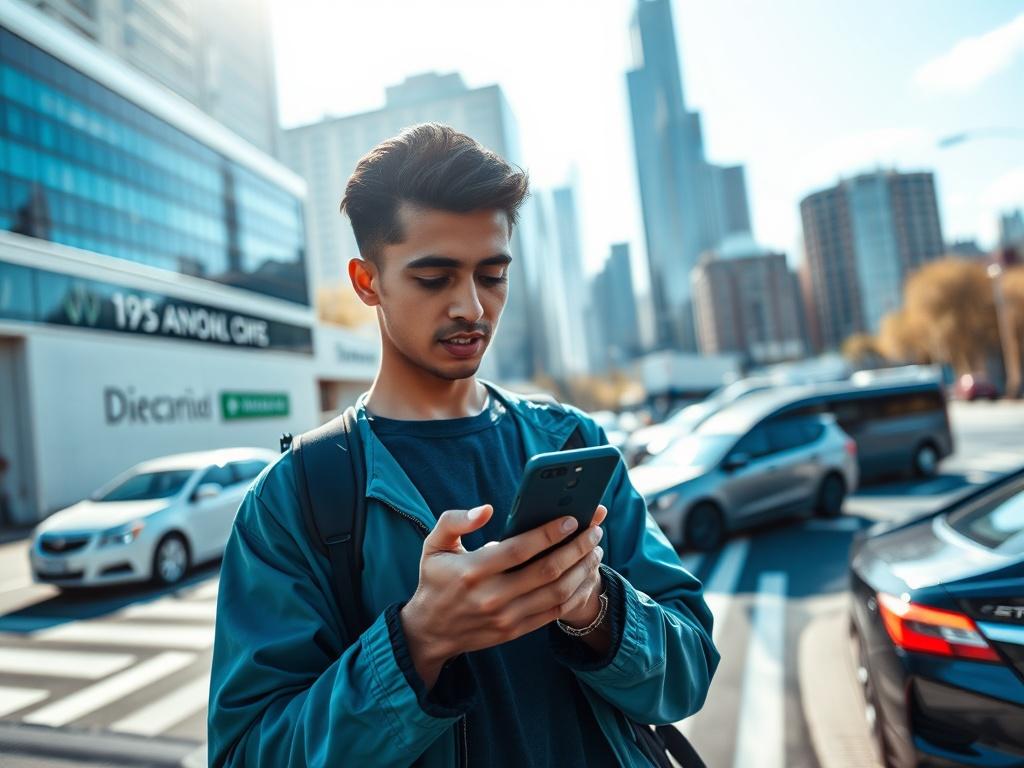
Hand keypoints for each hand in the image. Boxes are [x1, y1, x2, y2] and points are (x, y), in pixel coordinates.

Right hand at [400, 503, 607, 687]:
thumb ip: (455, 521)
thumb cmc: (435, 579)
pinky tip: (586, 575)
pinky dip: (577, 593)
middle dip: (576, 548)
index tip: (571, 519)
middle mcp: (492, 597)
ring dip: (582, 570)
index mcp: (472, 570)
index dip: (548, 533)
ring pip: (557, 593)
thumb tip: (487, 510)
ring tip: (595, 550)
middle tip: (593, 530)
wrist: (430, 631)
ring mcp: (506, 617)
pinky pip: (555, 612)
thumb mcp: (433, 545)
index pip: (519, 550)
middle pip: (547, 571)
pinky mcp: (516, 631)